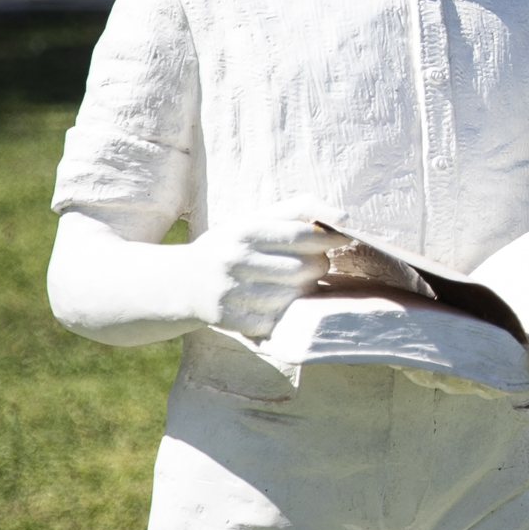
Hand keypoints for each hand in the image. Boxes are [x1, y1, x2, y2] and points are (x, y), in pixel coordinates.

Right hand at [180, 215, 343, 338]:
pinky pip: (273, 320)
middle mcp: (232, 259)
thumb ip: (301, 209)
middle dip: (318, 266)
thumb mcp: (258, 219)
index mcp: (243, 230)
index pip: (301, 234)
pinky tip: (274, 303)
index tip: (341, 239)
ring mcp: (227, 291)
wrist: (183, 281)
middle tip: (312, 264)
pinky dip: (281, 314)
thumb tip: (345, 219)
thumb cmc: (234, 245)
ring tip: (293, 283)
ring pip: (292, 296)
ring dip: (302, 292)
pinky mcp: (225, 318)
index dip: (329, 238)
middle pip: (303, 268)